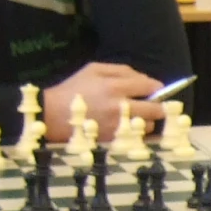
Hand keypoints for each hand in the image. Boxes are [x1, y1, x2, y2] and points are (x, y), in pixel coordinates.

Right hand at [41, 62, 164, 140]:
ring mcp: (118, 127)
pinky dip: (135, 132)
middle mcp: (120, 107)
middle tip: (154, 106)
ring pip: (148, 126)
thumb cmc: (74, 90)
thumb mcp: (94, 69)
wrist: (52, 115)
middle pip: (156, 109)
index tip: (158, 90)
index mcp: (115, 86)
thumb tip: (145, 79)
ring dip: (146, 121)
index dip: (158, 88)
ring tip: (134, 117)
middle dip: (158, 106)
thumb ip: (122, 71)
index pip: (150, 86)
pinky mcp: (114, 141)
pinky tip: (125, 127)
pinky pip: (136, 137)